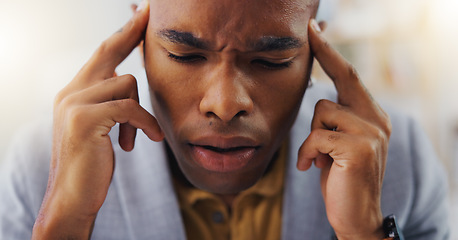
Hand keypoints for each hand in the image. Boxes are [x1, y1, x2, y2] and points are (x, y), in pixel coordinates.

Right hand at [32, 2, 162, 238]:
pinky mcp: (84, 118)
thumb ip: (107, 101)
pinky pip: (130, 108)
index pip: (102, 54)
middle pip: (109, 52)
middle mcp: (70, 92)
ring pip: (127, 84)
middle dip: (131, 31)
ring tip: (135, 137)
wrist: (72, 196)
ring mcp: (74, 103)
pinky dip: (145, 124)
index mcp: (74, 92)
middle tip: (149, 9)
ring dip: (140, 113)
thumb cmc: (91, 163)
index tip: (141, 15)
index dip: (123, 33)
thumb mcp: (99, 127)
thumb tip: (124, 79)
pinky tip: (147, 141)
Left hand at [297, 20, 390, 239]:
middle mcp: (377, 119)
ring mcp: (372, 133)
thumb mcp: (336, 145)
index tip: (317, 31)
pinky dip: (306, 152)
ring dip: (310, 136)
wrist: (355, 216)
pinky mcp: (359, 148)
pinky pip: (316, 136)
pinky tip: (311, 167)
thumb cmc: (340, 178)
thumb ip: (334, 122)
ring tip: (316, 158)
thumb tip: (319, 100)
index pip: (350, 78)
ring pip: (322, 110)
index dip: (332, 53)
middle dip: (326, 51)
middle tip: (311, 29)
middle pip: (345, 78)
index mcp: (371, 116)